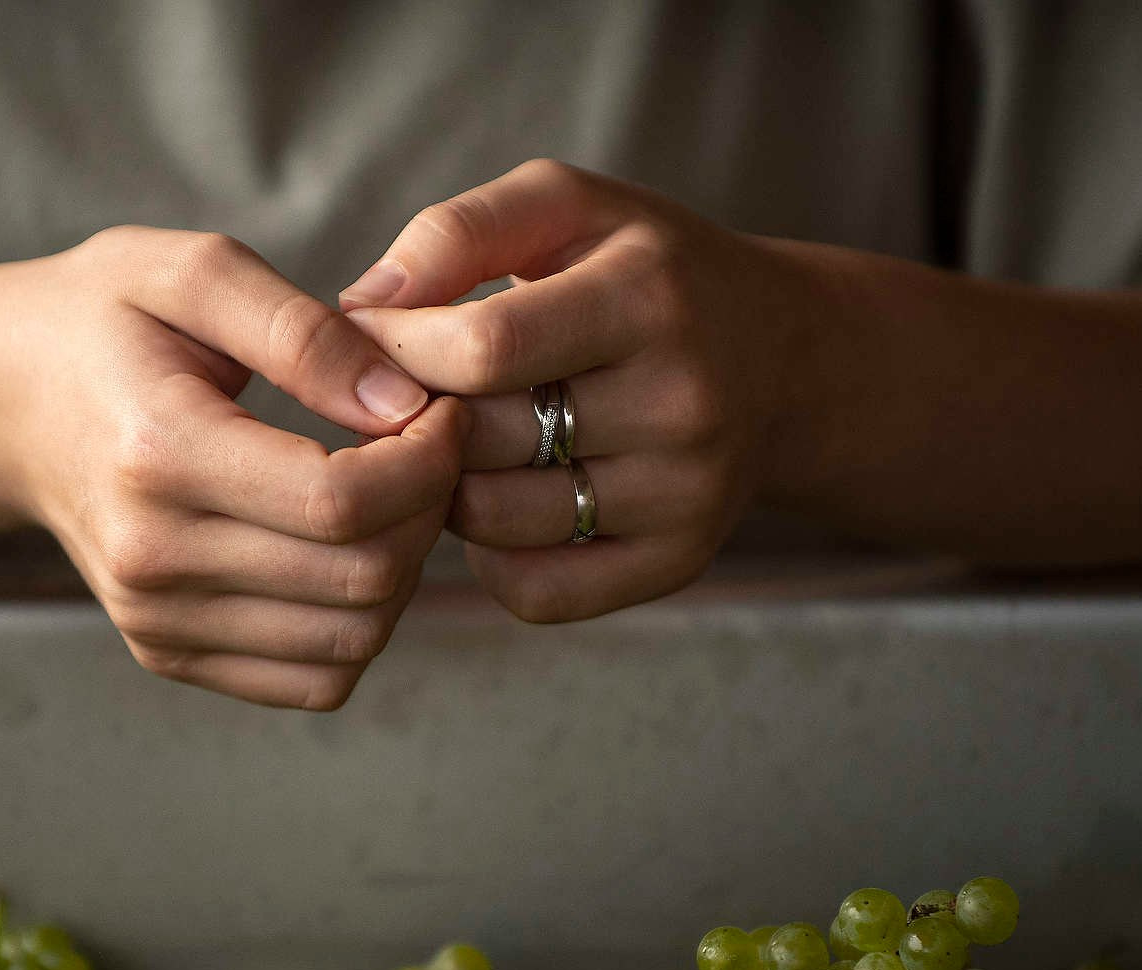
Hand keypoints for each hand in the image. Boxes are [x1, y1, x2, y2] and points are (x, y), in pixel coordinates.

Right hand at [0, 227, 465, 709]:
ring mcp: (157, 619)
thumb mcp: (194, 272)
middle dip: (429, 511)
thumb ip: (305, 331)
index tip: (442, 409)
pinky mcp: (168, 653)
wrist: (5, 403)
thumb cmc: (104, 321)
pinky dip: (359, 625)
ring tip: (390, 496)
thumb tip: (404, 403)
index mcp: (160, 453)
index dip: (428, 460)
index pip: (343, 501)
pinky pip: (314, 682)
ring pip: (352, 642)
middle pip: (362, 578)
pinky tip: (349, 551)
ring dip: (405, 571)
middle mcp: (153, 557)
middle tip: (426, 448)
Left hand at [338, 160, 818, 621]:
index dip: (396, 349)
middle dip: (420, 418)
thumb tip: (356, 305)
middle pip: (481, 441)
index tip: (371, 337)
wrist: (785, 360)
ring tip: (465, 443)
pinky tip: (505, 500)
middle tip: (412, 394)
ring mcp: (684, 493)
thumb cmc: (647, 272)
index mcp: (647, 297)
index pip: (481, 350)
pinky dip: (492, 557)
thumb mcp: (567, 207)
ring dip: (447, 489)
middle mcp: (679, 402)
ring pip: (494, 522)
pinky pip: (534, 591)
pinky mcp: (677, 562)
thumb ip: (456, 233)